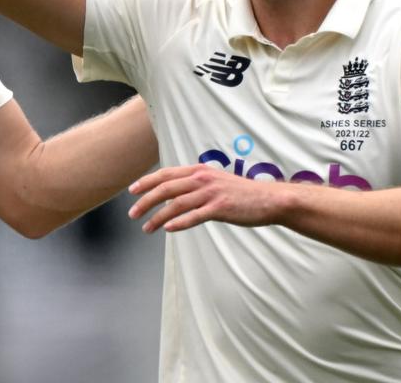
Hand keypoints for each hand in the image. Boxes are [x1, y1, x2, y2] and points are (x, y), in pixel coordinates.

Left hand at [127, 165, 286, 232]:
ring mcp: (211, 193)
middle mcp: (202, 179)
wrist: (268, 200)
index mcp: (200, 171)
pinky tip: (167, 229)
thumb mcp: (216, 181)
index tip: (132, 191)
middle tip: (132, 214)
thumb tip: (176, 193)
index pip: (166, 174)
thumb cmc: (241, 194)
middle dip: (145, 201)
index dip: (147, 182)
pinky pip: (194, 216)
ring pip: (176, 204)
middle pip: (165, 188)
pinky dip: (178, 222)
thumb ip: (196, 184)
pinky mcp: (220, 208)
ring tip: (146, 229)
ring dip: (157, 217)